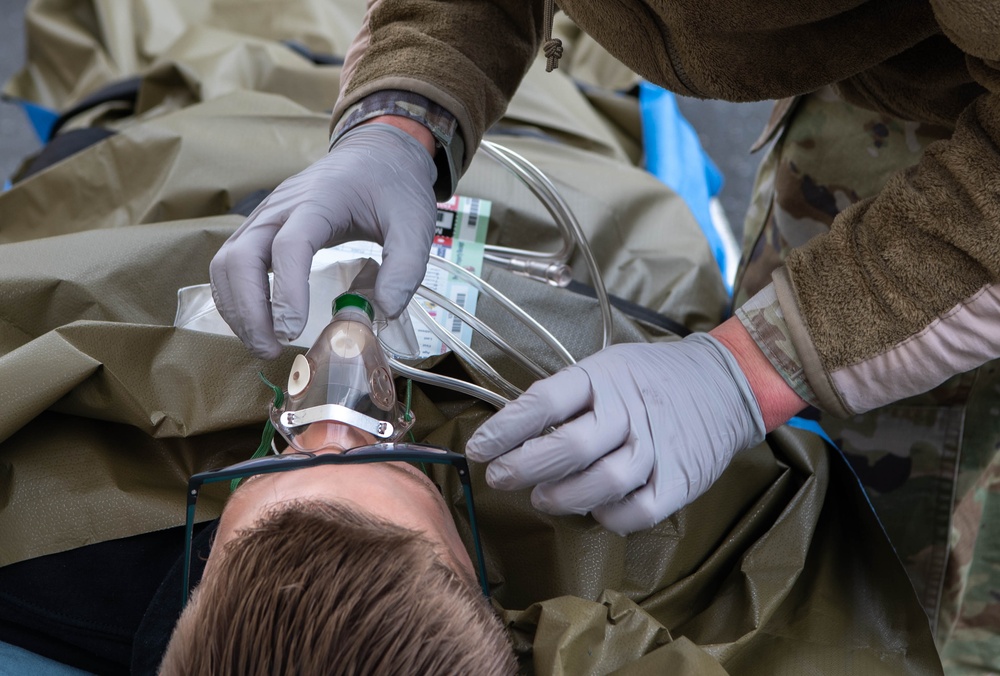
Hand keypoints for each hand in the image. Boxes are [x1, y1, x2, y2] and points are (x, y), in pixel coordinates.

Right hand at [210, 122, 437, 358]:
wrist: (376, 152)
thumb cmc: (393, 186)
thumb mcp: (415, 223)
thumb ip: (406, 267)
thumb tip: (384, 313)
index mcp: (320, 200)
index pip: (289, 246)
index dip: (286, 290)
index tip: (293, 330)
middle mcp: (281, 207)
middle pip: (239, 257)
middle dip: (248, 310)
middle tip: (272, 350)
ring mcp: (265, 217)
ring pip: (226, 263)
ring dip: (236, 309)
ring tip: (264, 344)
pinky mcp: (262, 229)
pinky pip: (232, 265)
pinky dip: (236, 298)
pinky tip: (258, 324)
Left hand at [465, 334, 765, 534]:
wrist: (726, 384)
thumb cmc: (651, 378)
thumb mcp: (607, 366)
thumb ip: (567, 396)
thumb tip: (512, 432)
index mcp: (604, 376)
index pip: (545, 401)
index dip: (506, 428)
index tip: (477, 448)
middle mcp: (629, 410)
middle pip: (570, 446)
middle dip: (524, 467)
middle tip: (499, 478)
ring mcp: (658, 447)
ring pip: (603, 483)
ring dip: (563, 497)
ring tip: (542, 498)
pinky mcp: (681, 480)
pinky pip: (638, 510)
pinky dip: (610, 516)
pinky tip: (594, 510)